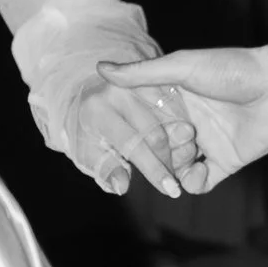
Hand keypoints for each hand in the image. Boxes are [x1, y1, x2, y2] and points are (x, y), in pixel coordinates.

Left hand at [70, 71, 201, 199]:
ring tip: (179, 161)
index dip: (153, 169)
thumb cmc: (86, 130)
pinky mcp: (153, 77)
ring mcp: (139, 81)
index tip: (172, 190)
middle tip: (175, 179)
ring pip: (172, 119)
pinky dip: (181, 126)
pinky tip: (180, 141)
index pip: (132, 144)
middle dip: (169, 160)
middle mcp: (119, 91)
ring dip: (179, 144)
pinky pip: (176, 106)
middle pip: (156, 133)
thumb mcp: (87, 152)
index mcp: (99, 110)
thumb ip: (105, 169)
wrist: (85, 92)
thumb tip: (122, 187)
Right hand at [114, 46, 267, 191]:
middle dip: (156, 151)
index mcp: (175, 99)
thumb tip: (100, 68)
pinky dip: (193, 182)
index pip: (143, 122)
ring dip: (175, 165)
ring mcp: (206, 143)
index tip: (127, 132)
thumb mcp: (182, 66)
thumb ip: (142, 73)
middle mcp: (188, 122)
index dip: (135, 130)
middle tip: (174, 136)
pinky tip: (197, 170)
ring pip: (175, 167)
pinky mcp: (226, 162)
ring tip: (191, 148)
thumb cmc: (232, 69)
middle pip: (157, 149)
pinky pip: (200, 182)